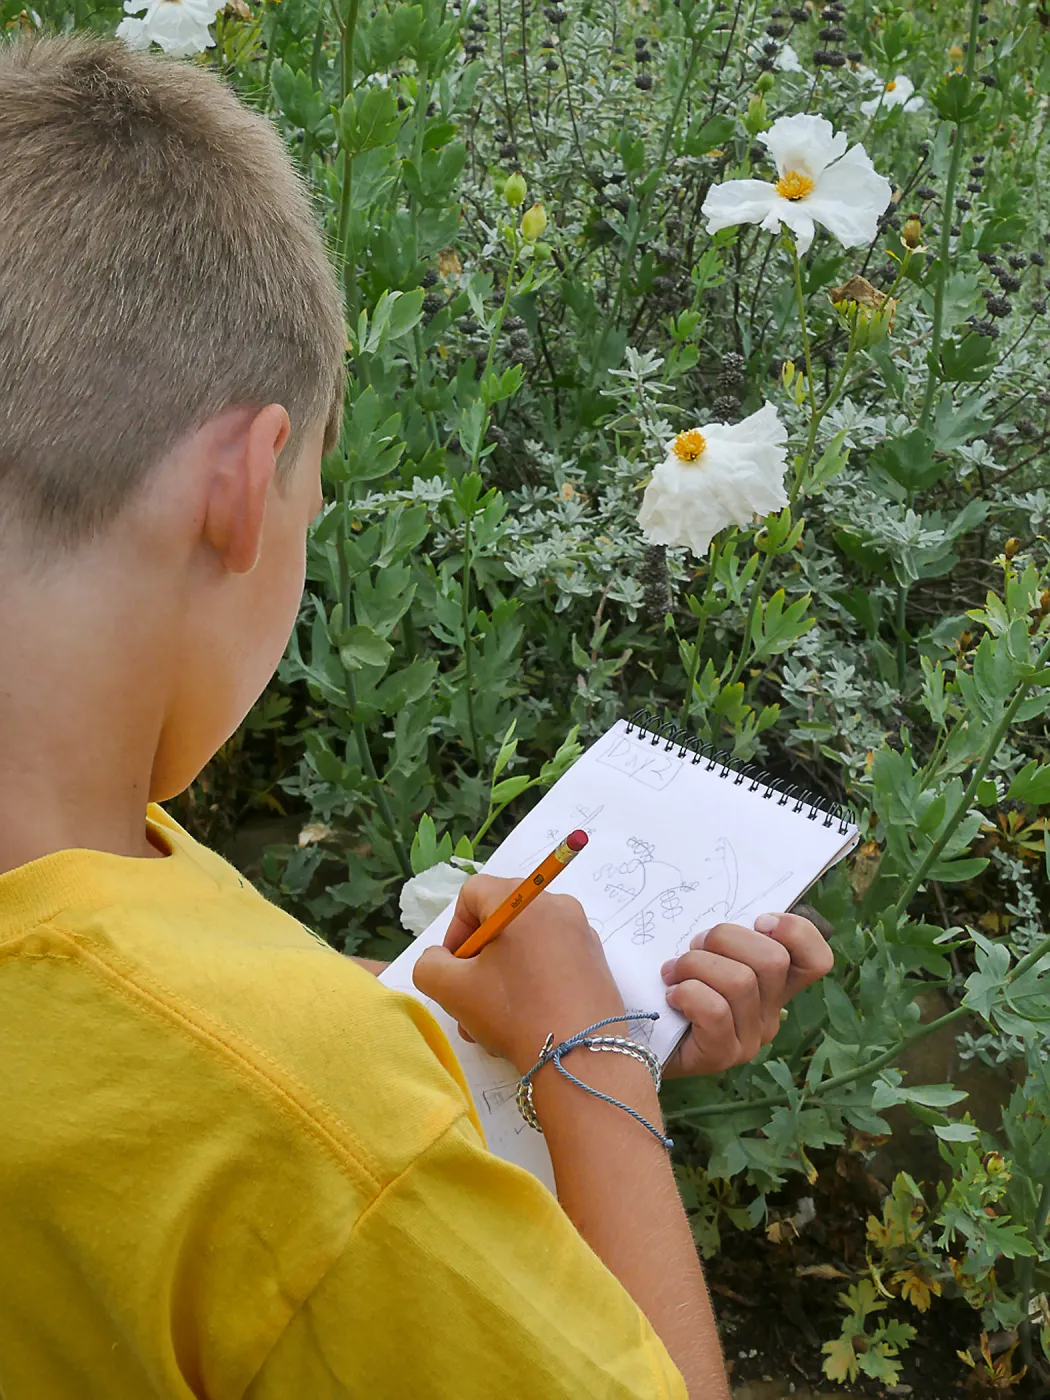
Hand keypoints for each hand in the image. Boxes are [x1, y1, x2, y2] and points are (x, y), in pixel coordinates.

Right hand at [413, 874, 624, 1073]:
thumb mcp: (452, 989)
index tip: (454, 969)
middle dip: (477, 961)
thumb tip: (442, 958)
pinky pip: (551, 959)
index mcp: (522, 899)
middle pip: (500, 921)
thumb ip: (430, 965)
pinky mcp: (595, 960)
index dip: (455, 930)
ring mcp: (581, 932)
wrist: (581, 1056)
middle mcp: (556, 904)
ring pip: (524, 945)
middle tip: (468, 999)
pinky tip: (523, 1021)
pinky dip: (530, 982)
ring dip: (500, 978)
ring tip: (491, 1021)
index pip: (473, 894)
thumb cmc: (513, 1012)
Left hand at [660, 909, 833, 1077]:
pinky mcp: (723, 1055)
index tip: (758, 921)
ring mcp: (750, 1037)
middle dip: (724, 938)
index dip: (795, 931)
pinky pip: (716, 1011)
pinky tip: (671, 996)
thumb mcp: (701, 948)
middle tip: (694, 945)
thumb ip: (722, 931)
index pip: (816, 959)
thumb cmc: (669, 981)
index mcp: (773, 982)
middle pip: (772, 960)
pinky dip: (687, 994)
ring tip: (672, 972)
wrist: (634, 1036)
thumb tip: (727, 901)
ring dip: (695, 964)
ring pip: (740, 981)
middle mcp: (770, 1011)